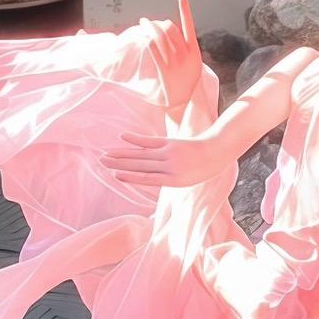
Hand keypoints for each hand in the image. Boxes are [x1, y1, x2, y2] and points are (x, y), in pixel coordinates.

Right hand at [104, 126, 233, 191]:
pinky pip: (150, 142)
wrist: (216, 152)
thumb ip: (164, 178)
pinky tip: (122, 137)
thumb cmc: (201, 170)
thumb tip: (141, 176)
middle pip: (139, 165)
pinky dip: (136, 140)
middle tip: (102, 162)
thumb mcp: (185, 180)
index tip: (114, 175)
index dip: (130, 177)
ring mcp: (169, 153)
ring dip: (122, 154)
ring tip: (106, 154)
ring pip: (141, 154)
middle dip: (119, 164)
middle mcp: (169, 166)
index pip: (147, 178)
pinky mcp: (170, 142)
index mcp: (173, 180)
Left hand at [155, 0, 206, 116]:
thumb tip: (173, 31)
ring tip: (143, 23)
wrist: (184, 100)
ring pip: (160, 38)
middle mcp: (185, 54)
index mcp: (194, 50)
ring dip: (149, 27)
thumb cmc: (188, 79)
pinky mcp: (165, 70)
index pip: (189, 26)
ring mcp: (175, 62)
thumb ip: (186, 47)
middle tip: (149, 22)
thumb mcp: (194, 62)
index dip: (186, 11)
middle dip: (158, 22)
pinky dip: (149, 42)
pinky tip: (144, 38)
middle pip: (170, 29)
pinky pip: (155, 52)